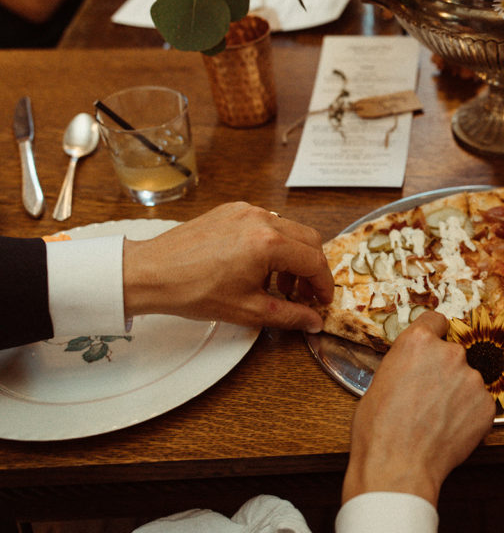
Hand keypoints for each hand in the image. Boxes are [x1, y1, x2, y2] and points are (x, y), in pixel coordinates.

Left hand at [122, 202, 333, 331]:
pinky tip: (258, 268)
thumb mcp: (248, 310)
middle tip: (306, 294)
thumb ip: (289, 316)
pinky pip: (266, 224)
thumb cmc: (193, 291)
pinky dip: (273, 244)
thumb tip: (313, 322)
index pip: (314, 261)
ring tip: (280, 284)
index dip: (324, 285)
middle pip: (308, 240)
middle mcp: (261, 219)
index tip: (322, 301)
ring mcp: (245, 211)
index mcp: (269, 243)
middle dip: (313, 269)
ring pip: (289, 230)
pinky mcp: (230, 210)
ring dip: (293, 257)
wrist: (150, 273)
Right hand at [343, 311, 493, 505]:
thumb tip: (414, 369)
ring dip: (458, 394)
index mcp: (418, 342)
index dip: (434, 334)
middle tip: (428, 397)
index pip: (437, 320)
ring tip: (436, 419)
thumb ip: (405, 365)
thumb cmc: (378, 429)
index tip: (435, 345)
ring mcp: (472, 379)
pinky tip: (449, 430)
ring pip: (468, 381)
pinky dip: (469, 415)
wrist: (398, 466)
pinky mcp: (487, 406)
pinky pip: (479, 405)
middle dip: (444, 371)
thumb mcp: (380, 382)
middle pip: (453, 354)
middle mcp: (450, 354)